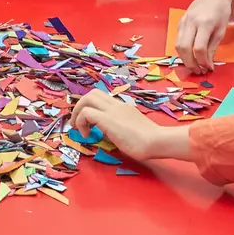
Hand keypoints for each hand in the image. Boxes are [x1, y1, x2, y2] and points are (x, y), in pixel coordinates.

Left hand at [72, 90, 191, 161]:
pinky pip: (87, 113)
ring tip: (79, 129)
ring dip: (77, 113)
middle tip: (78, 123)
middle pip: (92, 93)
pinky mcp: (107, 119)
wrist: (156, 141)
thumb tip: (106, 132)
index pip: (102, 98)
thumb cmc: (148, 141)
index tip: (88, 123)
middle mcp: (116, 105)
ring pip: (87, 98)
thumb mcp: (131, 130)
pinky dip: (81, 122)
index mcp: (122, 107)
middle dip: (79, 106)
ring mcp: (112, 110)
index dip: (90, 107)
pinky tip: (86, 135)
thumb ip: (118, 127)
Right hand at [174, 0, 233, 73]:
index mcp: (205, 23)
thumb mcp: (221, 30)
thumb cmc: (220, 11)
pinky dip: (183, 51)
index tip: (208, 68)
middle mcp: (191, 22)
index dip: (203, 61)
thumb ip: (212, 48)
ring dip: (185, 59)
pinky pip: (178, 40)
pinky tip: (191, 55)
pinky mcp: (180, 22)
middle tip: (198, 71)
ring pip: (178, 45)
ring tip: (194, 66)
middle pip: (184, 48)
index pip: (199, 48)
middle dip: (190, 63)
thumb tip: (207, 64)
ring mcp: (183, 21)